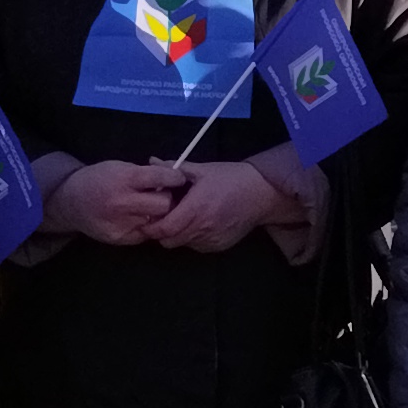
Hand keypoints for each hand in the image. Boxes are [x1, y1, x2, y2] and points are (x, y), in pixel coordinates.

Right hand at [44, 159, 181, 247]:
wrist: (71, 202)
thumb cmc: (99, 179)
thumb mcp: (120, 167)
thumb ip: (144, 174)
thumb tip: (172, 179)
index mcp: (125, 179)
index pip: (161, 178)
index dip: (174, 178)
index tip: (178, 179)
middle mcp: (123, 202)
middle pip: (164, 204)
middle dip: (167, 199)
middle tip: (163, 197)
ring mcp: (121, 222)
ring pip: (156, 221)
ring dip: (156, 215)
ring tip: (147, 209)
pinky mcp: (120, 238)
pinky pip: (145, 234)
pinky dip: (145, 227)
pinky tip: (136, 219)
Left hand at [146, 158, 285, 253]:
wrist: (261, 194)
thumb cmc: (231, 178)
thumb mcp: (202, 170)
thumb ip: (174, 168)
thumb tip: (151, 161)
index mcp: (196, 208)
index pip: (164, 229)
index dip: (151, 227)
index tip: (146, 218)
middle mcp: (203, 228)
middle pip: (169, 241)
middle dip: (160, 232)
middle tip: (162, 217)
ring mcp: (211, 240)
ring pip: (182, 244)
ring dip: (176, 235)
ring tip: (182, 217)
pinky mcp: (219, 246)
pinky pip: (196, 246)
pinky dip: (191, 237)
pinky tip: (198, 222)